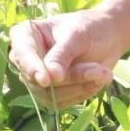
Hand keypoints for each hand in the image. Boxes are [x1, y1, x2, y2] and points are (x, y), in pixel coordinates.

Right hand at [7, 8, 121, 109]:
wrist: (107, 38)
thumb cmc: (88, 28)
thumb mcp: (77, 35)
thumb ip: (62, 54)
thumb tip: (51, 77)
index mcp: (25, 36)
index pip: (22, 55)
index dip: (32, 68)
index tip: (45, 80)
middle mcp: (26, 60)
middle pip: (39, 80)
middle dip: (72, 77)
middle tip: (99, 70)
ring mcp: (36, 79)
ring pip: (51, 95)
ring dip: (80, 87)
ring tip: (104, 73)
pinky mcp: (50, 95)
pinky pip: (62, 102)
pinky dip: (82, 93)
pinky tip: (98, 80)